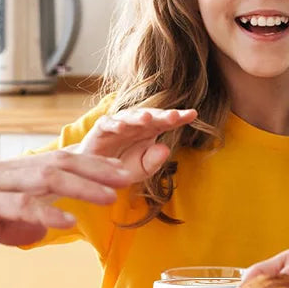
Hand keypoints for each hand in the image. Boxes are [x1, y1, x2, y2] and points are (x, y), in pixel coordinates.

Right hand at [0, 110, 194, 249]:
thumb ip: (16, 222)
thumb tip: (42, 231)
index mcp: (10, 172)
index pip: (60, 161)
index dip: (93, 164)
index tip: (123, 171)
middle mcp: (5, 171)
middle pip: (60, 162)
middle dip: (97, 170)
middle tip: (130, 178)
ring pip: (44, 178)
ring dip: (80, 186)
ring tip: (109, 197)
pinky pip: (16, 205)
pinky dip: (44, 212)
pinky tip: (64, 222)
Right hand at [72, 107, 197, 177]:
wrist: (96, 173)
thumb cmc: (122, 167)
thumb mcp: (141, 170)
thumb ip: (154, 161)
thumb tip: (166, 149)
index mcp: (150, 131)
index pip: (167, 122)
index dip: (179, 117)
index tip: (193, 114)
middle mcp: (136, 124)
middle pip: (151, 116)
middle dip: (162, 115)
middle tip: (175, 115)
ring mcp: (119, 124)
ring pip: (130, 116)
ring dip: (138, 116)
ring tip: (148, 118)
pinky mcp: (101, 129)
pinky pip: (107, 124)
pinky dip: (114, 124)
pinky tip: (121, 127)